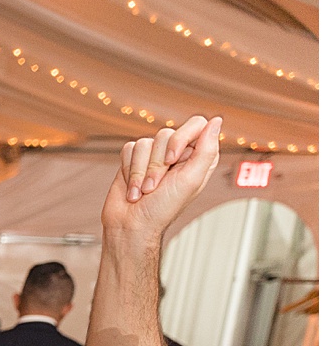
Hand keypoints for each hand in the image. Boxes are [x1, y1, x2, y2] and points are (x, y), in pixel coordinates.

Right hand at [104, 115, 221, 243]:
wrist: (132, 225)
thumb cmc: (163, 209)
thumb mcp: (191, 180)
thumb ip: (207, 150)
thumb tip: (217, 121)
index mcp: (198, 156)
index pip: (196, 125)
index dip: (181, 138)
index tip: (172, 160)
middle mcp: (177, 153)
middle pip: (165, 134)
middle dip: (156, 164)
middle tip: (156, 186)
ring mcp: (154, 156)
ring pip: (144, 143)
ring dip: (140, 172)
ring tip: (143, 191)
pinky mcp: (134, 160)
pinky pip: (129, 149)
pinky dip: (129, 170)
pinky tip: (133, 186)